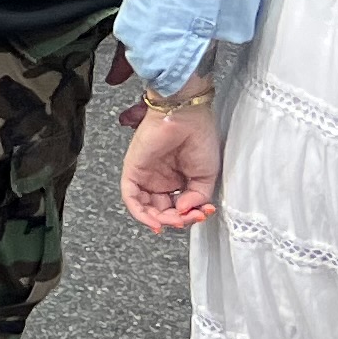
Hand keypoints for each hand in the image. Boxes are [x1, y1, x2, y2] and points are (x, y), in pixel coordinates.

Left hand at [120, 101, 220, 233]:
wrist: (187, 117)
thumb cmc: (199, 138)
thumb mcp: (206, 176)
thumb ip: (197, 198)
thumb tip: (184, 211)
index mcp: (176, 180)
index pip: (177, 208)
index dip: (188, 216)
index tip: (202, 215)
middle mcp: (159, 179)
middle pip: (161, 210)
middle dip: (176, 220)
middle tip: (188, 218)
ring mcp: (145, 175)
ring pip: (145, 208)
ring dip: (160, 220)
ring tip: (176, 220)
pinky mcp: (132, 170)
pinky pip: (131, 197)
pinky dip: (141, 213)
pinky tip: (155, 221)